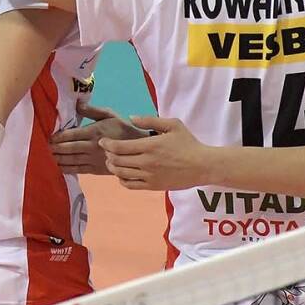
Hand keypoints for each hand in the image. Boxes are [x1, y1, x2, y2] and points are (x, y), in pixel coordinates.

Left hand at [51, 103, 148, 174]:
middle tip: (43, 147)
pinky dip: (67, 169)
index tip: (48, 136)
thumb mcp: (109, 114)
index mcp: (94, 132)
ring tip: (46, 158)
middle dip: (55, 148)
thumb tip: (77, 104)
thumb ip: (92, 110)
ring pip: (72, 160)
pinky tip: (58, 167)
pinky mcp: (95, 169)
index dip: (59, 137)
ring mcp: (93, 159)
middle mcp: (92, 146)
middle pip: (70, 148)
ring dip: (58, 159)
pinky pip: (78, 170)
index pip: (72, 135)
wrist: (135, 148)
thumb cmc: (120, 128)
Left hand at [99, 116, 215, 190]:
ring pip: (121, 174)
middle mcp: (146, 163)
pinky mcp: (152, 186)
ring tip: (112, 161)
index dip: (107, 144)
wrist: (202, 166)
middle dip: (108, 155)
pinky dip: (121, 179)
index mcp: (149, 146)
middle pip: (117, 161)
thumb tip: (131, 118)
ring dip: (112, 167)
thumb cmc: (188, 143)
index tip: (103, 141)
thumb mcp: (173, 124)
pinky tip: (122, 173)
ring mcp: (149, 176)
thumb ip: (150, 120)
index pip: (119, 147)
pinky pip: (130, 185)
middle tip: (107, 150)